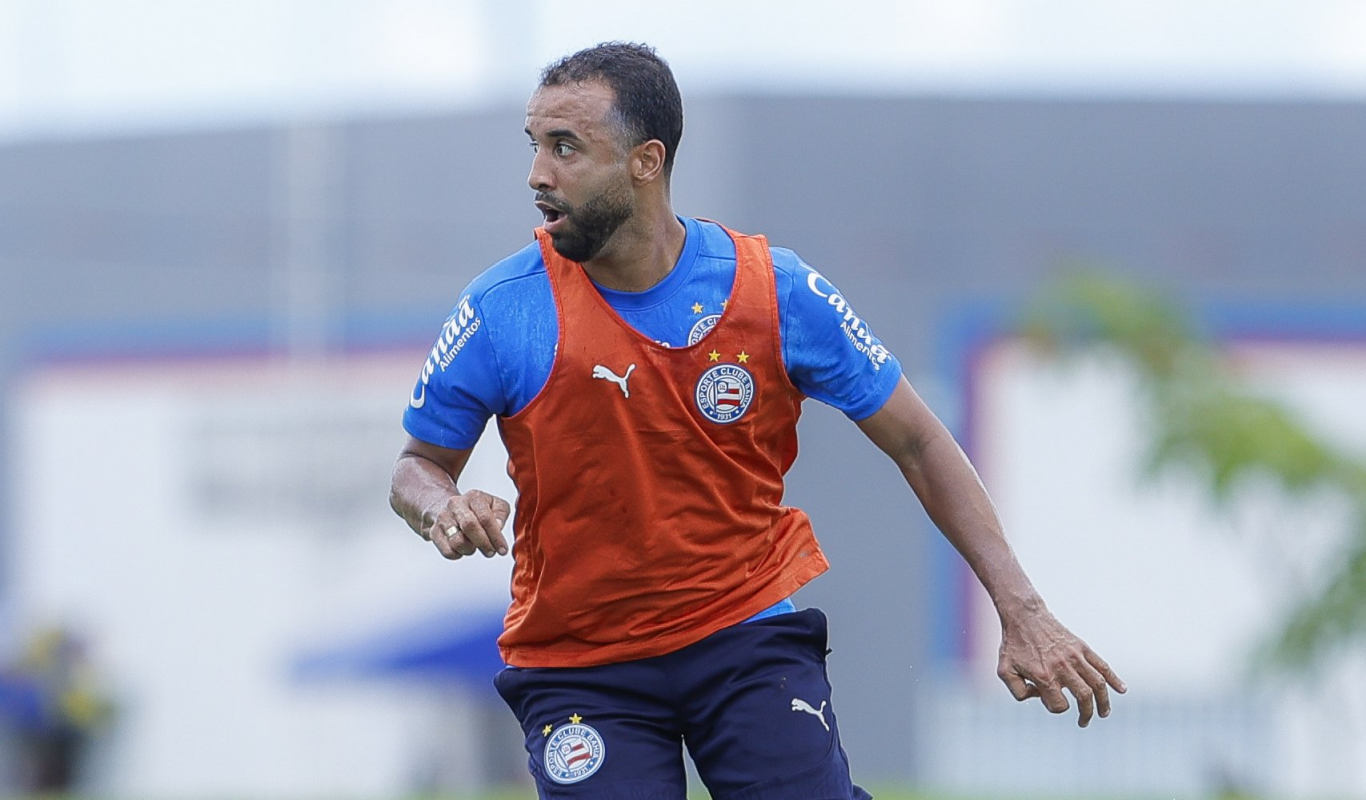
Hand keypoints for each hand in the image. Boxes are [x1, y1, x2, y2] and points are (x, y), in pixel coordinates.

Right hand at [422, 489, 510, 559]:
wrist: (445, 507)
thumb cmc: (474, 509)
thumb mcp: (494, 505)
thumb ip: (501, 514)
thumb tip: (498, 527)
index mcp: (473, 497)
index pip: (486, 518)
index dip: (496, 536)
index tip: (502, 549)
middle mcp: (456, 504)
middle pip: (470, 526)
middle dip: (484, 543)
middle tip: (490, 552)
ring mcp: (443, 518)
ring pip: (458, 541)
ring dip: (470, 549)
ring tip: (474, 547)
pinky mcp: (434, 532)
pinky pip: (448, 551)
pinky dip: (458, 554)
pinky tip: (463, 549)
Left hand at [996, 609, 1125, 726]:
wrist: (1024, 616)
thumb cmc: (1013, 645)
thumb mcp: (1004, 671)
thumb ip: (1017, 692)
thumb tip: (1039, 697)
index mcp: (1044, 676)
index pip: (1059, 705)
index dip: (1055, 708)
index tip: (1049, 700)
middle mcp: (1062, 667)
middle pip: (1084, 697)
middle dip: (1086, 713)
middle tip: (1084, 721)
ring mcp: (1075, 656)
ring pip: (1098, 684)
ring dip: (1104, 702)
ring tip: (1104, 713)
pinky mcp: (1081, 647)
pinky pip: (1102, 665)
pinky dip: (1114, 678)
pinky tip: (1122, 690)